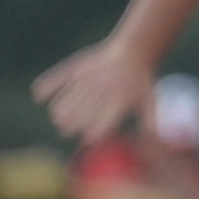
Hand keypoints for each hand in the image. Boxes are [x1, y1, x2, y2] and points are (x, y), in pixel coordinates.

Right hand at [33, 40, 154, 145]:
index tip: (88, 140)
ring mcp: (88, 76)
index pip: (105, 120)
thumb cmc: (141, 83)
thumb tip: (160, 146)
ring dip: (60, 110)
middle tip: (66, 131)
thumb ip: (151, 123)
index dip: (95, 131)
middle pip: (83, 111)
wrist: (134, 51)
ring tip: (58, 120)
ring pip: (69, 97)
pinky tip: (38, 94)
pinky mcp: (78, 66)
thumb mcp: (150, 101)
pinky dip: (48, 84)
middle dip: (73, 124)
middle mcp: (103, 88)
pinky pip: (59, 76)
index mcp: (122, 99)